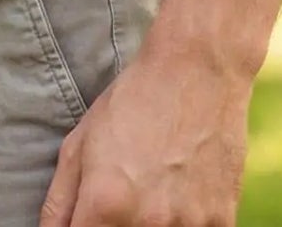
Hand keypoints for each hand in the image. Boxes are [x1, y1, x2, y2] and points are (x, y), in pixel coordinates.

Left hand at [39, 45, 251, 226]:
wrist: (198, 69)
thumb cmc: (133, 101)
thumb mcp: (79, 144)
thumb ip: (59, 204)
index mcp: (106, 204)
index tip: (89, 218)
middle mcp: (148, 223)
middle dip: (115, 225)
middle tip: (125, 196)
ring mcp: (189, 226)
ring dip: (152, 225)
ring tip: (155, 189)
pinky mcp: (222, 223)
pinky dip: (184, 223)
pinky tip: (181, 192)